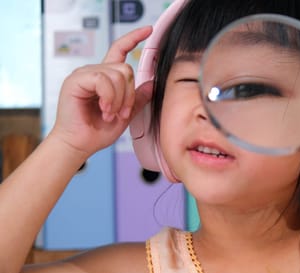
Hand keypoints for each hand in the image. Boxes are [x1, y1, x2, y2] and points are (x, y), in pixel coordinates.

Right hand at [50, 26, 152, 158]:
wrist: (80, 144)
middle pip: (125, 68)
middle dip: (129, 94)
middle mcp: (95, 72)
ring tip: (111, 114)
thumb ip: (138, 98)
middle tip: (122, 112)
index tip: (148, 31)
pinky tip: (105, 110)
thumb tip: (153, 83)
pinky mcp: (76, 80)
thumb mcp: (126, 114)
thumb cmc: (97, 131)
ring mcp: (85, 74)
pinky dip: (109, 97)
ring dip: (119, 99)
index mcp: (106, 77)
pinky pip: (103, 80)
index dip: (134, 38)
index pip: (120, 50)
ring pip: (117, 74)